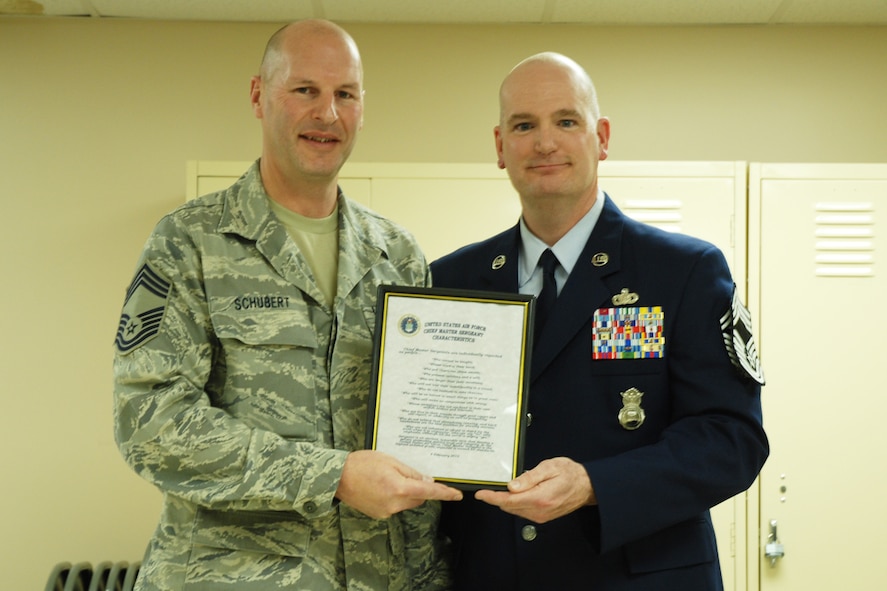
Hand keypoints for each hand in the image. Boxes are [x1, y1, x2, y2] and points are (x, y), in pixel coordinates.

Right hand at [335, 450, 462, 518]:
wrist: (338, 477)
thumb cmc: (362, 463)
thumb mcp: (390, 461)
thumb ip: (411, 473)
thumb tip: (427, 482)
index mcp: (399, 487)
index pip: (429, 493)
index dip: (445, 494)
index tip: (457, 495)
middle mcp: (394, 503)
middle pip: (418, 499)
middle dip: (417, 488)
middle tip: (403, 474)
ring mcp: (386, 511)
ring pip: (407, 503)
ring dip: (405, 493)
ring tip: (387, 479)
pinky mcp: (379, 515)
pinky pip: (395, 506)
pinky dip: (394, 498)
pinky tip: (380, 487)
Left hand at [474, 457, 595, 523]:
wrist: (586, 486)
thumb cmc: (570, 474)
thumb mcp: (549, 467)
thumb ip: (529, 477)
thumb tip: (511, 486)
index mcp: (540, 498)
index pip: (509, 500)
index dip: (492, 497)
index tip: (480, 493)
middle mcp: (539, 511)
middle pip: (508, 506)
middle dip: (496, 497)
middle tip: (489, 485)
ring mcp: (540, 516)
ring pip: (514, 509)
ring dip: (506, 500)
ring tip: (506, 486)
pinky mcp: (542, 517)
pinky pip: (521, 511)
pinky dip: (515, 503)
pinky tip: (518, 492)